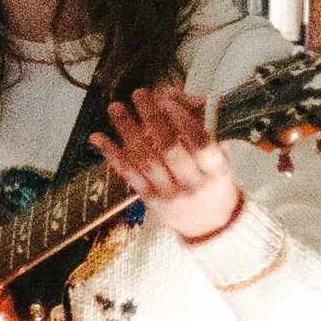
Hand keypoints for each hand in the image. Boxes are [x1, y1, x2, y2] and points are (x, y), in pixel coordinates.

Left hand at [93, 81, 243, 242]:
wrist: (211, 226)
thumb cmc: (215, 183)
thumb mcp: (222, 159)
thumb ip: (207, 130)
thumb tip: (187, 97)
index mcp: (216, 171)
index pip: (200, 144)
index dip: (183, 120)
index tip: (167, 100)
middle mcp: (192, 183)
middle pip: (169, 149)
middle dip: (152, 118)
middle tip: (139, 94)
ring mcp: (169, 193)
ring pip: (145, 159)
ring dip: (127, 130)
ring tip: (116, 107)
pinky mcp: (150, 200)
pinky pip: (129, 174)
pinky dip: (112, 154)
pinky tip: (98, 137)